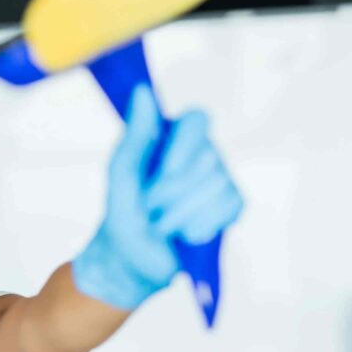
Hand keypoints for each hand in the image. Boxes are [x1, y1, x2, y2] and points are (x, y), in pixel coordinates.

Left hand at [72, 84, 243, 309]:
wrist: (133, 260)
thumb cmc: (123, 212)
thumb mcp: (120, 175)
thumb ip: (134, 136)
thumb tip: (143, 91)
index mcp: (171, 137)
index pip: (197, 119)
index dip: (185, 146)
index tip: (164, 171)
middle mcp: (200, 151)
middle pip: (206, 158)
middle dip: (172, 192)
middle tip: (149, 208)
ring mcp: (219, 177)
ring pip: (217, 184)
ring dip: (181, 213)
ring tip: (162, 223)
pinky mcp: (231, 205)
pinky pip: (230, 206)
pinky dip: (202, 225)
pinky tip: (186, 234)